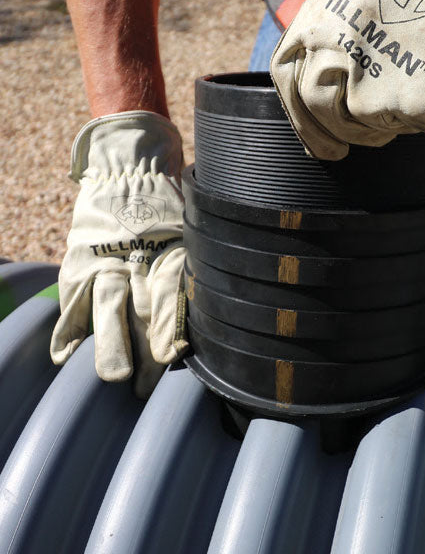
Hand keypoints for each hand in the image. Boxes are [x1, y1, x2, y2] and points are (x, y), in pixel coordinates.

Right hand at [50, 111, 187, 397]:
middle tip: (143, 386)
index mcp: (170, 252)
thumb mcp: (193, 228)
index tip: (175, 355)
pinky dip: (66, 330)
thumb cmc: (170, 206)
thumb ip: (200, 264)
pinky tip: (66, 357)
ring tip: (113, 376)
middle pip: (140, 309)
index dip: (171, 325)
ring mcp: (105, 262)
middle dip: (143, 349)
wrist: (130, 167)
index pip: (171, 293)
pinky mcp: (80, 262)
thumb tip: (230, 302)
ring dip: (110, 343)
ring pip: (107, 306)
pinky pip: (72, 299)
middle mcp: (137, 260)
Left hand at [271, 0, 424, 159]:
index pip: (286, 75)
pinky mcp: (413, 99)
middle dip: (333, 136)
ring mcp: (374, 72)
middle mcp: (340, 40)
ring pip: (364, 125)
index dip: (298, 116)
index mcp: (324, 10)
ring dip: (388, 123)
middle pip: (318, 109)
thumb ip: (333, 31)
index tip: (317, 141)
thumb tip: (312, 84)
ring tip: (417, 91)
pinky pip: (416, 126)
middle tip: (349, 149)